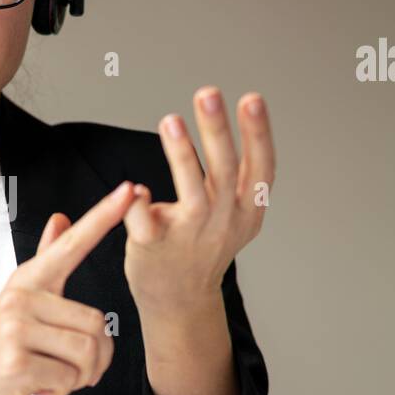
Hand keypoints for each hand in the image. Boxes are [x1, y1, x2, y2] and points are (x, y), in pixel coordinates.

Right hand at [0, 180, 137, 394]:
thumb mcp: (21, 301)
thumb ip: (45, 260)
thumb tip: (60, 218)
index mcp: (27, 280)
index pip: (72, 244)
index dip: (103, 217)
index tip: (130, 190)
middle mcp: (20, 297)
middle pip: (96, 323)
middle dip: (92, 358)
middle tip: (65, 366)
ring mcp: (15, 329)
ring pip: (87, 353)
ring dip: (79, 377)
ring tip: (51, 375)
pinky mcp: (15, 363)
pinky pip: (69, 379)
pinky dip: (61, 391)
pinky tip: (37, 387)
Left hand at [123, 88, 274, 316]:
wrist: (181, 299)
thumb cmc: (205, 247)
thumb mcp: (239, 214)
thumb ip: (241, 173)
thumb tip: (242, 111)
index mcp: (247, 208)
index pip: (261, 166)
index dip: (258, 133)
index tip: (252, 99)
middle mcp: (223, 221)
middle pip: (225, 172)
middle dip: (217, 131)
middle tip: (208, 95)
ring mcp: (189, 235)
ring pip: (191, 194)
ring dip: (181, 156)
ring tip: (171, 121)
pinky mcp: (154, 246)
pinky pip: (145, 222)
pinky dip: (139, 205)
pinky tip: (134, 187)